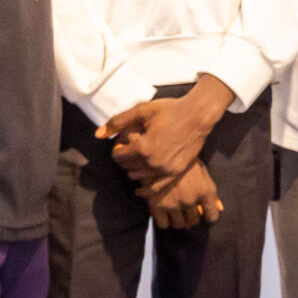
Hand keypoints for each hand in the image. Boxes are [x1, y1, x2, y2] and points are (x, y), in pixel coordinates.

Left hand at [100, 76, 234, 184]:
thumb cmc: (171, 110)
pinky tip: (141, 188)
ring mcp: (166, 169)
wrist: (198, 115)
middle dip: (126, 158)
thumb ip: (117, 123)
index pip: (118, 156)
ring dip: (135, 169)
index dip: (118, 148)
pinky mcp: (176, 172)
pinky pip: (156, 187)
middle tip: (133, 148)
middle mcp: (153, 161)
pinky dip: (146, 187)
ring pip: (139, 176)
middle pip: (127, 167)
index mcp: (142, 147)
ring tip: (142, 157)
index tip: (123, 142)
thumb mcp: (141, 111)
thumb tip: (98, 135)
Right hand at [143, 161, 223, 231]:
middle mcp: (190, 200)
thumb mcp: (203, 173)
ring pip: (179, 225)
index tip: (205, 215)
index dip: (209, 217)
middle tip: (187, 210)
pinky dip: (165, 221)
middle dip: (192, 217)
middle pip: (194, 221)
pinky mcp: (156, 206)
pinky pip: (164, 225)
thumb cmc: (184, 163)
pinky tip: (165, 213)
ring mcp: (173, 204)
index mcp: (205, 191)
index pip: (212, 217)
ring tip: (176, 211)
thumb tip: (219, 208)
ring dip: (179, 220)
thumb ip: (211, 192)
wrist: (160, 153)